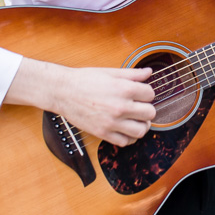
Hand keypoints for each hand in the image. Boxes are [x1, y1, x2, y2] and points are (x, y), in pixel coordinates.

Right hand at [6, 59, 155, 146]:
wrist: (63, 91)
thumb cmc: (85, 80)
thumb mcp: (111, 72)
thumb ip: (132, 73)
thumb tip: (149, 72)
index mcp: (125, 89)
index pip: (150, 94)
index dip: (146, 93)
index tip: (140, 93)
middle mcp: (121, 107)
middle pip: (150, 113)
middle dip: (147, 109)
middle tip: (139, 107)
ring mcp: (112, 122)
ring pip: (141, 131)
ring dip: (142, 125)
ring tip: (136, 120)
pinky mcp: (103, 133)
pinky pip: (125, 142)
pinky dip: (129, 138)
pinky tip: (125, 129)